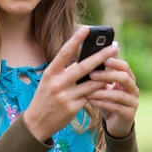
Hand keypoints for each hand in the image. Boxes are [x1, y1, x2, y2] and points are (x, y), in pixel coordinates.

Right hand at [23, 26, 119, 141]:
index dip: (76, 40)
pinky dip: (98, 93)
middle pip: (84, 67)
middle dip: (101, 57)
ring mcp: (65, 96)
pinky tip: (107, 89)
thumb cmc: (45, 98)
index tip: (87, 29)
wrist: (36, 123)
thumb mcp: (49, 81)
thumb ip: (64, 72)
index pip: (64, 52)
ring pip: (91, 84)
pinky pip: (90, 97)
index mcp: (50, 73)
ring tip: (116, 69)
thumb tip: (83, 62)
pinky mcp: (72, 108)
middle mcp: (57, 83)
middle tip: (114, 48)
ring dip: (105, 77)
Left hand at [86, 55, 139, 138]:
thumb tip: (84, 63)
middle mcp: (134, 89)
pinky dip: (102, 103)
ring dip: (102, 92)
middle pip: (124, 78)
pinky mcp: (129, 114)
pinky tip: (91, 101)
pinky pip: (116, 107)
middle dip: (107, 75)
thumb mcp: (104, 88)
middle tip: (91, 74)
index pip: (125, 66)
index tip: (101, 59)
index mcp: (129, 79)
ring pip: (120, 94)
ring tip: (87, 91)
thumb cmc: (108, 101)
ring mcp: (133, 102)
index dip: (114, 62)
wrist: (115, 124)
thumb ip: (99, 77)